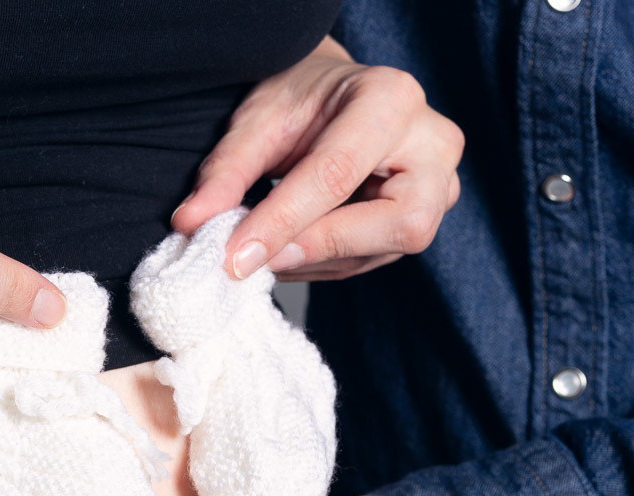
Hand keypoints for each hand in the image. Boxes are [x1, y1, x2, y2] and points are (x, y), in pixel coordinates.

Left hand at [171, 36, 463, 281]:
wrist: (336, 96)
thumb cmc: (303, 98)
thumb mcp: (259, 119)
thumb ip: (228, 171)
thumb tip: (192, 224)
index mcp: (392, 99)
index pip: (337, 174)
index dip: (282, 222)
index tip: (234, 257)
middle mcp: (433, 145)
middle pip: (397, 224)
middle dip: (320, 247)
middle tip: (255, 259)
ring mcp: (442, 186)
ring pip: (384, 251)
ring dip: (313, 260)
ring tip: (263, 248)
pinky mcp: (425, 219)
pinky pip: (373, 259)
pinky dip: (322, 262)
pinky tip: (289, 248)